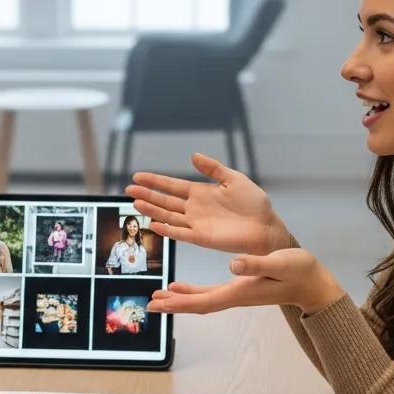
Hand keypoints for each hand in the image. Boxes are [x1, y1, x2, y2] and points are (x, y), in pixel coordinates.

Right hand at [126, 153, 290, 254]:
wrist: (266, 226)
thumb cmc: (254, 204)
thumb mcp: (233, 179)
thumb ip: (213, 168)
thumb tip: (193, 156)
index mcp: (200, 193)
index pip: (171, 186)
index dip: (155, 181)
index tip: (137, 176)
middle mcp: (194, 208)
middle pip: (164, 201)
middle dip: (146, 195)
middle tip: (128, 190)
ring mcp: (195, 223)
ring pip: (167, 216)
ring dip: (151, 210)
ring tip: (135, 203)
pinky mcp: (200, 237)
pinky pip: (179, 233)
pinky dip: (166, 229)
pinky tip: (153, 224)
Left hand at [147, 248, 344, 314]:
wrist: (312, 282)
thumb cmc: (298, 271)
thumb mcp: (278, 263)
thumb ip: (255, 264)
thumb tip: (233, 264)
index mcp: (239, 291)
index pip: (203, 302)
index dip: (180, 303)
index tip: (160, 303)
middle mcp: (233, 296)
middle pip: (196, 304)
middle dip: (172, 304)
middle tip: (150, 303)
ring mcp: (235, 293)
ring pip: (199, 299)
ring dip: (177, 299)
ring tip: (158, 296)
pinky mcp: (238, 287)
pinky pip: (208, 292)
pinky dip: (191, 291)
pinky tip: (179, 286)